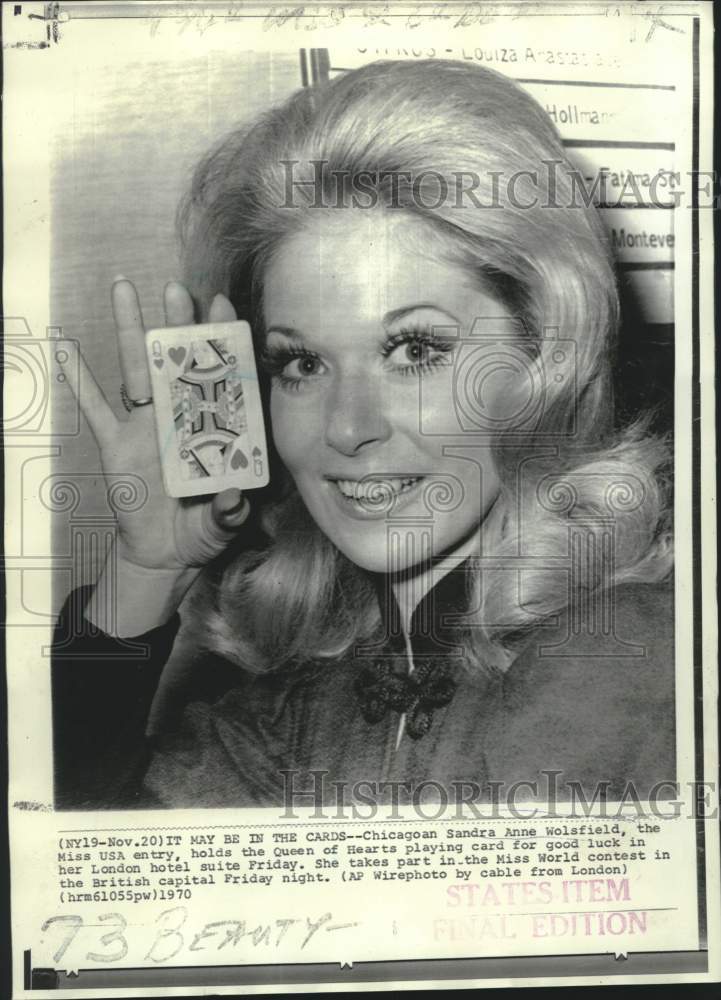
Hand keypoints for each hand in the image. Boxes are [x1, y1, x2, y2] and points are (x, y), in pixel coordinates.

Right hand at [58, 278, 252, 571]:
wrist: (166, 554)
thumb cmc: (204, 530)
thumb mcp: (223, 523)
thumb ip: (229, 511)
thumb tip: (233, 498)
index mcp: (215, 428)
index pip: (222, 377)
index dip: (222, 342)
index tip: (221, 305)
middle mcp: (182, 417)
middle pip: (179, 362)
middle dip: (177, 325)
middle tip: (176, 288)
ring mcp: (146, 426)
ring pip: (137, 369)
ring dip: (130, 330)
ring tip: (124, 288)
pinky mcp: (115, 443)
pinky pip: (94, 407)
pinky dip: (79, 379)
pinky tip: (64, 347)